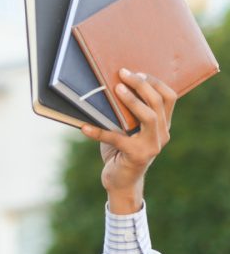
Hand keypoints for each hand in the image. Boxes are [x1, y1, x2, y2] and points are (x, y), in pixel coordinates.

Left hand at [81, 68, 174, 213]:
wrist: (120, 182)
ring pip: (150, 117)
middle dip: (141, 85)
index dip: (154, 81)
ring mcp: (152, 146)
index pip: (169, 97)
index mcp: (163, 125)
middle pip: (158, 102)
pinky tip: (84, 127)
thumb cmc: (120, 151)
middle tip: (123, 73)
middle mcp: (162, 134)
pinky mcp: (137, 156)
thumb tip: (105, 87)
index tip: (137, 71)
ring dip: (132, 101)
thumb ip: (123, 112)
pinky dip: (99, 132)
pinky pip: (118, 139)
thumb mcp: (125, 129)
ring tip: (116, 90)